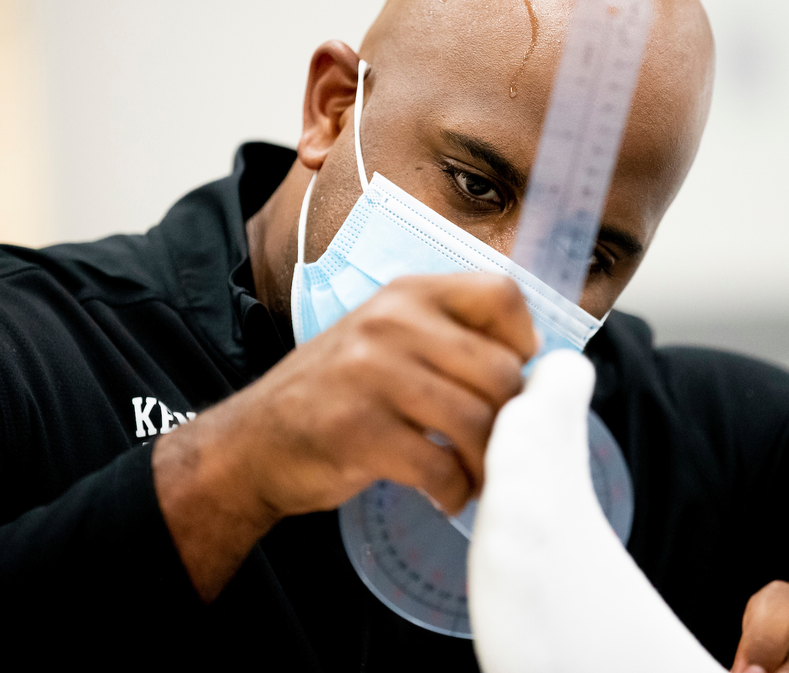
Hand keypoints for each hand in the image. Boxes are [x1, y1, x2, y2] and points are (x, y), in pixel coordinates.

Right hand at [152, 273, 537, 600]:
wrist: (254, 442)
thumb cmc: (337, 393)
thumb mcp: (387, 338)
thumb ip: (448, 336)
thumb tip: (534, 364)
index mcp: (407, 294)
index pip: (502, 294)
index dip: (524, 340)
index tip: (515, 376)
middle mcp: (391, 322)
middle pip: (500, 369)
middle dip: (510, 419)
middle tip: (498, 444)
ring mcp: (372, 374)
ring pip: (477, 421)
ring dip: (486, 462)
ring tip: (474, 476)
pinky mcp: (359, 431)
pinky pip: (441, 466)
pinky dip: (455, 491)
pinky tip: (445, 494)